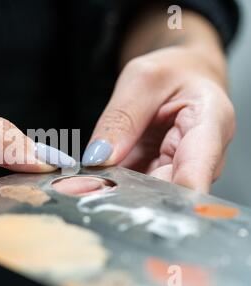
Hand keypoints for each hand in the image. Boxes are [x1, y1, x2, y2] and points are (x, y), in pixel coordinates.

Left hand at [82, 47, 234, 192]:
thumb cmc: (174, 73)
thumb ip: (121, 119)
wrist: (183, 79)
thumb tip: (99, 160)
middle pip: (169, 192)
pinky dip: (113, 188)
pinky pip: (136, 190)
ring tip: (83, 187)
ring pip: (149, 196)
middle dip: (129, 195)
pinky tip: (91, 184)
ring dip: (117, 194)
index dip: (172, 194)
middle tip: (88, 190)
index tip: (143, 203)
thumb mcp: (142, 80)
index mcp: (211, 124)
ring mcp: (180, 173)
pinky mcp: (160, 179)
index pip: (197, 169)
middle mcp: (202, 158)